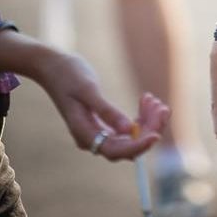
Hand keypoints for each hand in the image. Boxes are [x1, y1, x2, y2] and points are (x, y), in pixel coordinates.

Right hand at [37, 49, 169, 160]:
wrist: (53, 66)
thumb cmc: (68, 75)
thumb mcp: (88, 90)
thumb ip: (106, 111)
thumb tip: (129, 129)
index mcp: (84, 134)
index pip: (116, 150)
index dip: (138, 146)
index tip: (156, 135)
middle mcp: (92, 138)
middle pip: (126, 145)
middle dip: (148, 128)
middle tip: (162, 107)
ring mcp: (98, 131)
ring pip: (130, 136)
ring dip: (147, 121)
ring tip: (154, 100)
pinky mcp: (103, 123)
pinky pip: (126, 127)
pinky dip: (139, 116)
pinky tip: (146, 99)